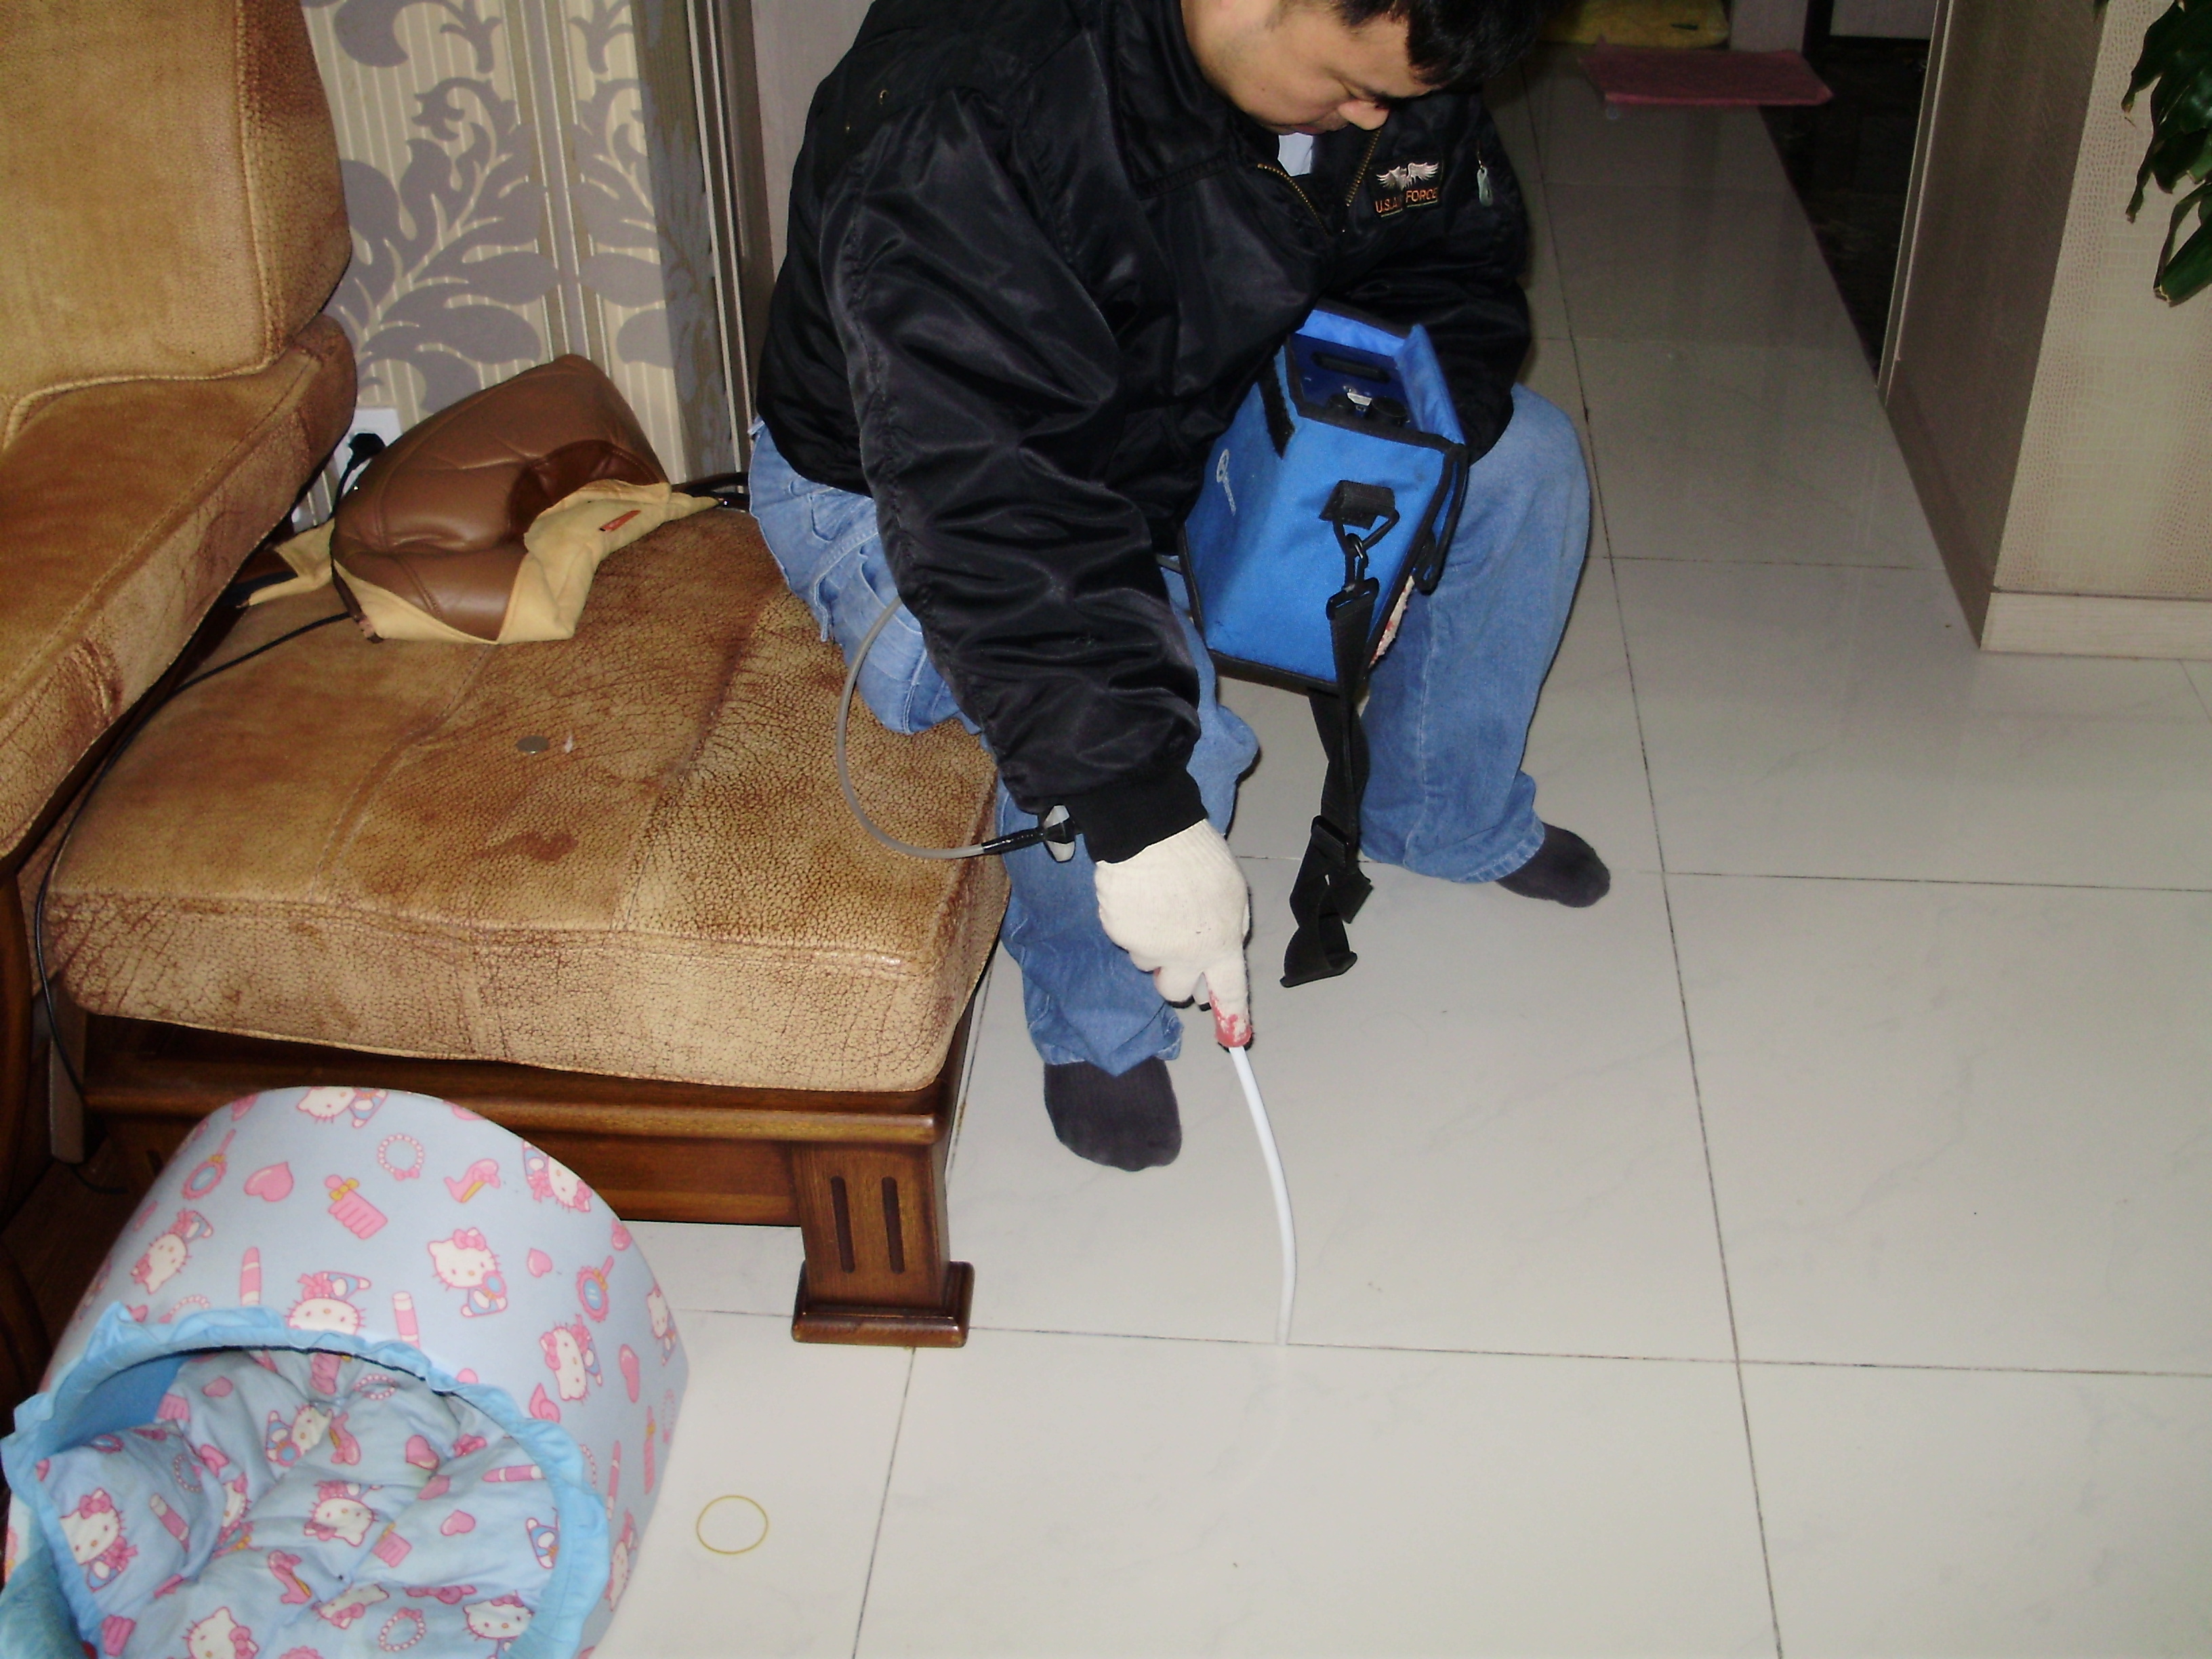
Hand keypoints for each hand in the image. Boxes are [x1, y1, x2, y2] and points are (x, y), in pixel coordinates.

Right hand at [1092, 820, 1251, 1046]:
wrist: (1152, 832)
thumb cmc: (1198, 856)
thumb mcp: (1234, 892)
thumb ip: (1231, 928)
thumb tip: (1221, 952)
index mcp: (1220, 944)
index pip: (1228, 990)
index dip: (1231, 1016)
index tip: (1233, 1038)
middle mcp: (1184, 956)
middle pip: (1174, 991)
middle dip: (1173, 975)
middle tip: (1173, 946)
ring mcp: (1148, 948)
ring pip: (1146, 961)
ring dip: (1150, 943)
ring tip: (1156, 903)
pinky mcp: (1119, 934)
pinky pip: (1125, 938)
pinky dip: (1130, 922)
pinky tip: (1138, 896)